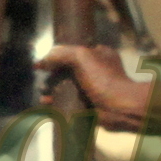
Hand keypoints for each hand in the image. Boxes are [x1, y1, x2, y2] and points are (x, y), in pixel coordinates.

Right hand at [38, 42, 160, 133]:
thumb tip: (43, 61)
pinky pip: (69, 103)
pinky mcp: (89, 106)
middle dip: (52, 75)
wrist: (119, 108)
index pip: (74, 52)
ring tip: (43, 94)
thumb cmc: (103, 79)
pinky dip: (57, 104)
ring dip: (52, 90)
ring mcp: (92, 89)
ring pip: (67, 88)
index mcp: (99, 54)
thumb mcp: (82, 57)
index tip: (42, 64)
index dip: (56, 56)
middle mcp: (96, 71)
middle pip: (68, 70)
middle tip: (42, 81)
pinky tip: (46, 104)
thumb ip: (62, 54)